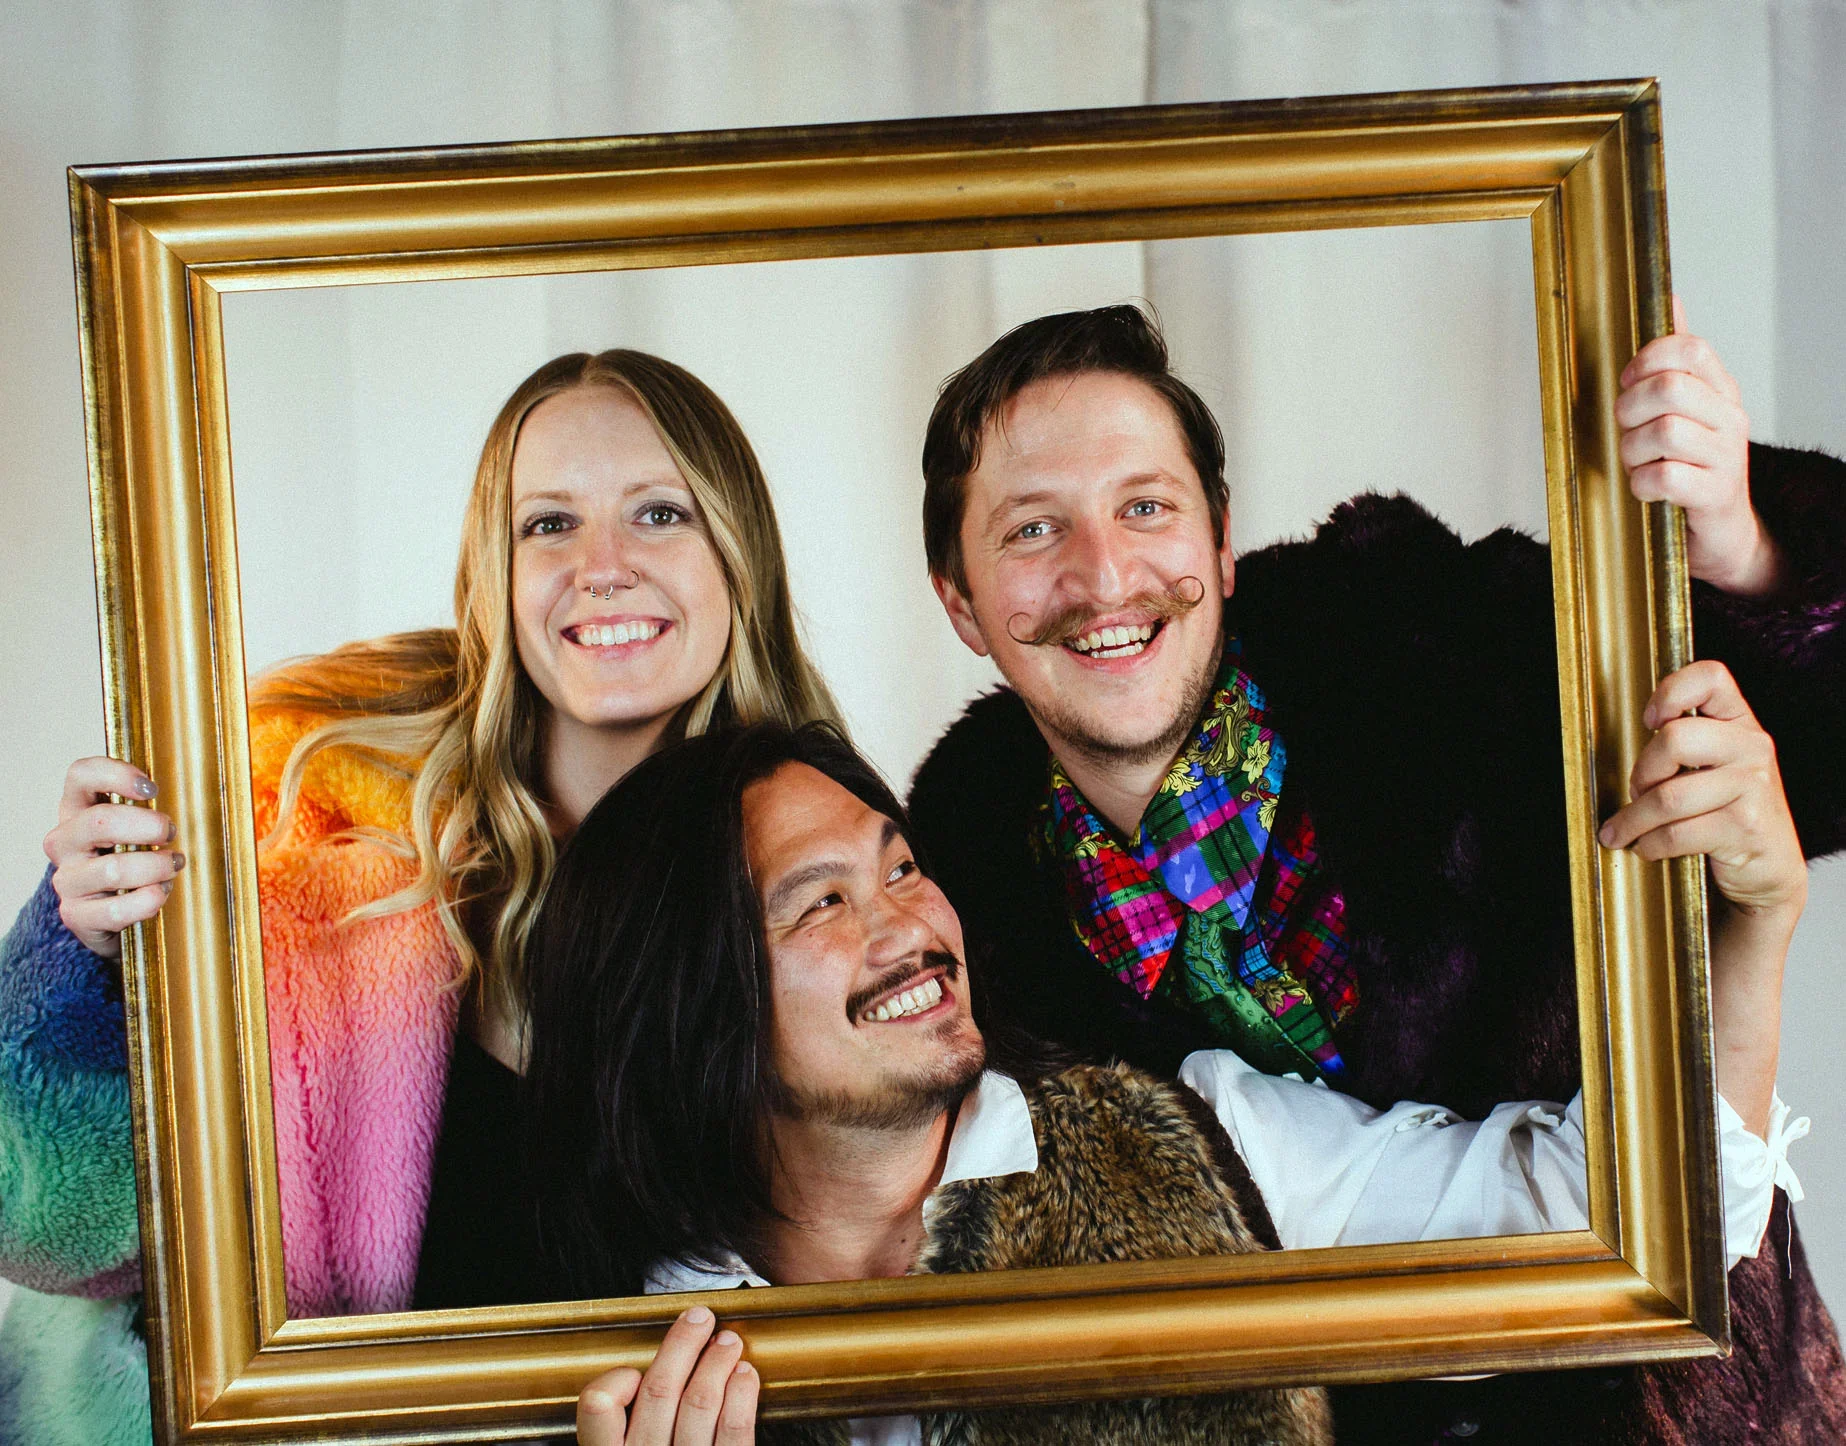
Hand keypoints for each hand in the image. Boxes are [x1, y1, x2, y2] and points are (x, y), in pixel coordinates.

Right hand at [42, 757, 181, 959]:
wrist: (113, 915)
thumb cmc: (131, 859)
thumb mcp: (136, 828)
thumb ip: (152, 808)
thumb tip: (198, 795)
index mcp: (78, 809)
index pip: (81, 775)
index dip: (116, 774)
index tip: (152, 789)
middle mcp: (65, 841)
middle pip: (100, 821)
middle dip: (149, 827)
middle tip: (172, 833)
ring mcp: (67, 879)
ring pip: (113, 869)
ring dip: (155, 867)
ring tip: (174, 866)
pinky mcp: (76, 915)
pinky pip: (115, 910)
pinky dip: (146, 901)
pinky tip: (160, 893)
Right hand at [577, 1307, 756, 1445]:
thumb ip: (627, 1431)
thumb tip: (638, 1379)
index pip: (597, 1406)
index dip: (616, 1380)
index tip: (634, 1371)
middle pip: (659, 1391)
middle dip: (682, 1345)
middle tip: (699, 1318)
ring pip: (699, 1402)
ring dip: (716, 1362)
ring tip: (728, 1342)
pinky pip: (734, 1431)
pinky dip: (741, 1394)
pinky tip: (745, 1375)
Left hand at [1597, 660, 1804, 918]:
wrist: (1770, 869)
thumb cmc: (1729, 812)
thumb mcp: (1715, 768)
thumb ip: (1683, 744)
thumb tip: (1628, 745)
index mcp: (1741, 722)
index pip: (1710, 677)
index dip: (1670, 692)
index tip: (1649, 721)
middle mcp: (1753, 747)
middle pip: (1675, 739)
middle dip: (1642, 772)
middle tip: (1637, 792)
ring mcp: (1753, 787)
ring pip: (1668, 796)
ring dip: (1634, 820)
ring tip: (1626, 830)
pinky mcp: (1745, 827)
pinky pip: (1676, 833)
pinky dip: (1650, 845)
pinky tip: (1649, 847)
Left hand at [1617, 297, 1780, 596]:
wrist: (1722, 533)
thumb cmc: (1691, 466)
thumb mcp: (1688, 408)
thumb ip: (1677, 359)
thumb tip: (1671, 297)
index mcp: (1721, 390)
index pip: (1689, 348)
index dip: (1646, 360)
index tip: (1628, 382)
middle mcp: (1730, 418)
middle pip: (1669, 388)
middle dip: (1629, 409)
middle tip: (1626, 429)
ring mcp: (1726, 457)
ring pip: (1662, 432)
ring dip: (1632, 451)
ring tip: (1638, 463)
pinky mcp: (1715, 495)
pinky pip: (1663, 477)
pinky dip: (1641, 484)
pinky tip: (1647, 489)